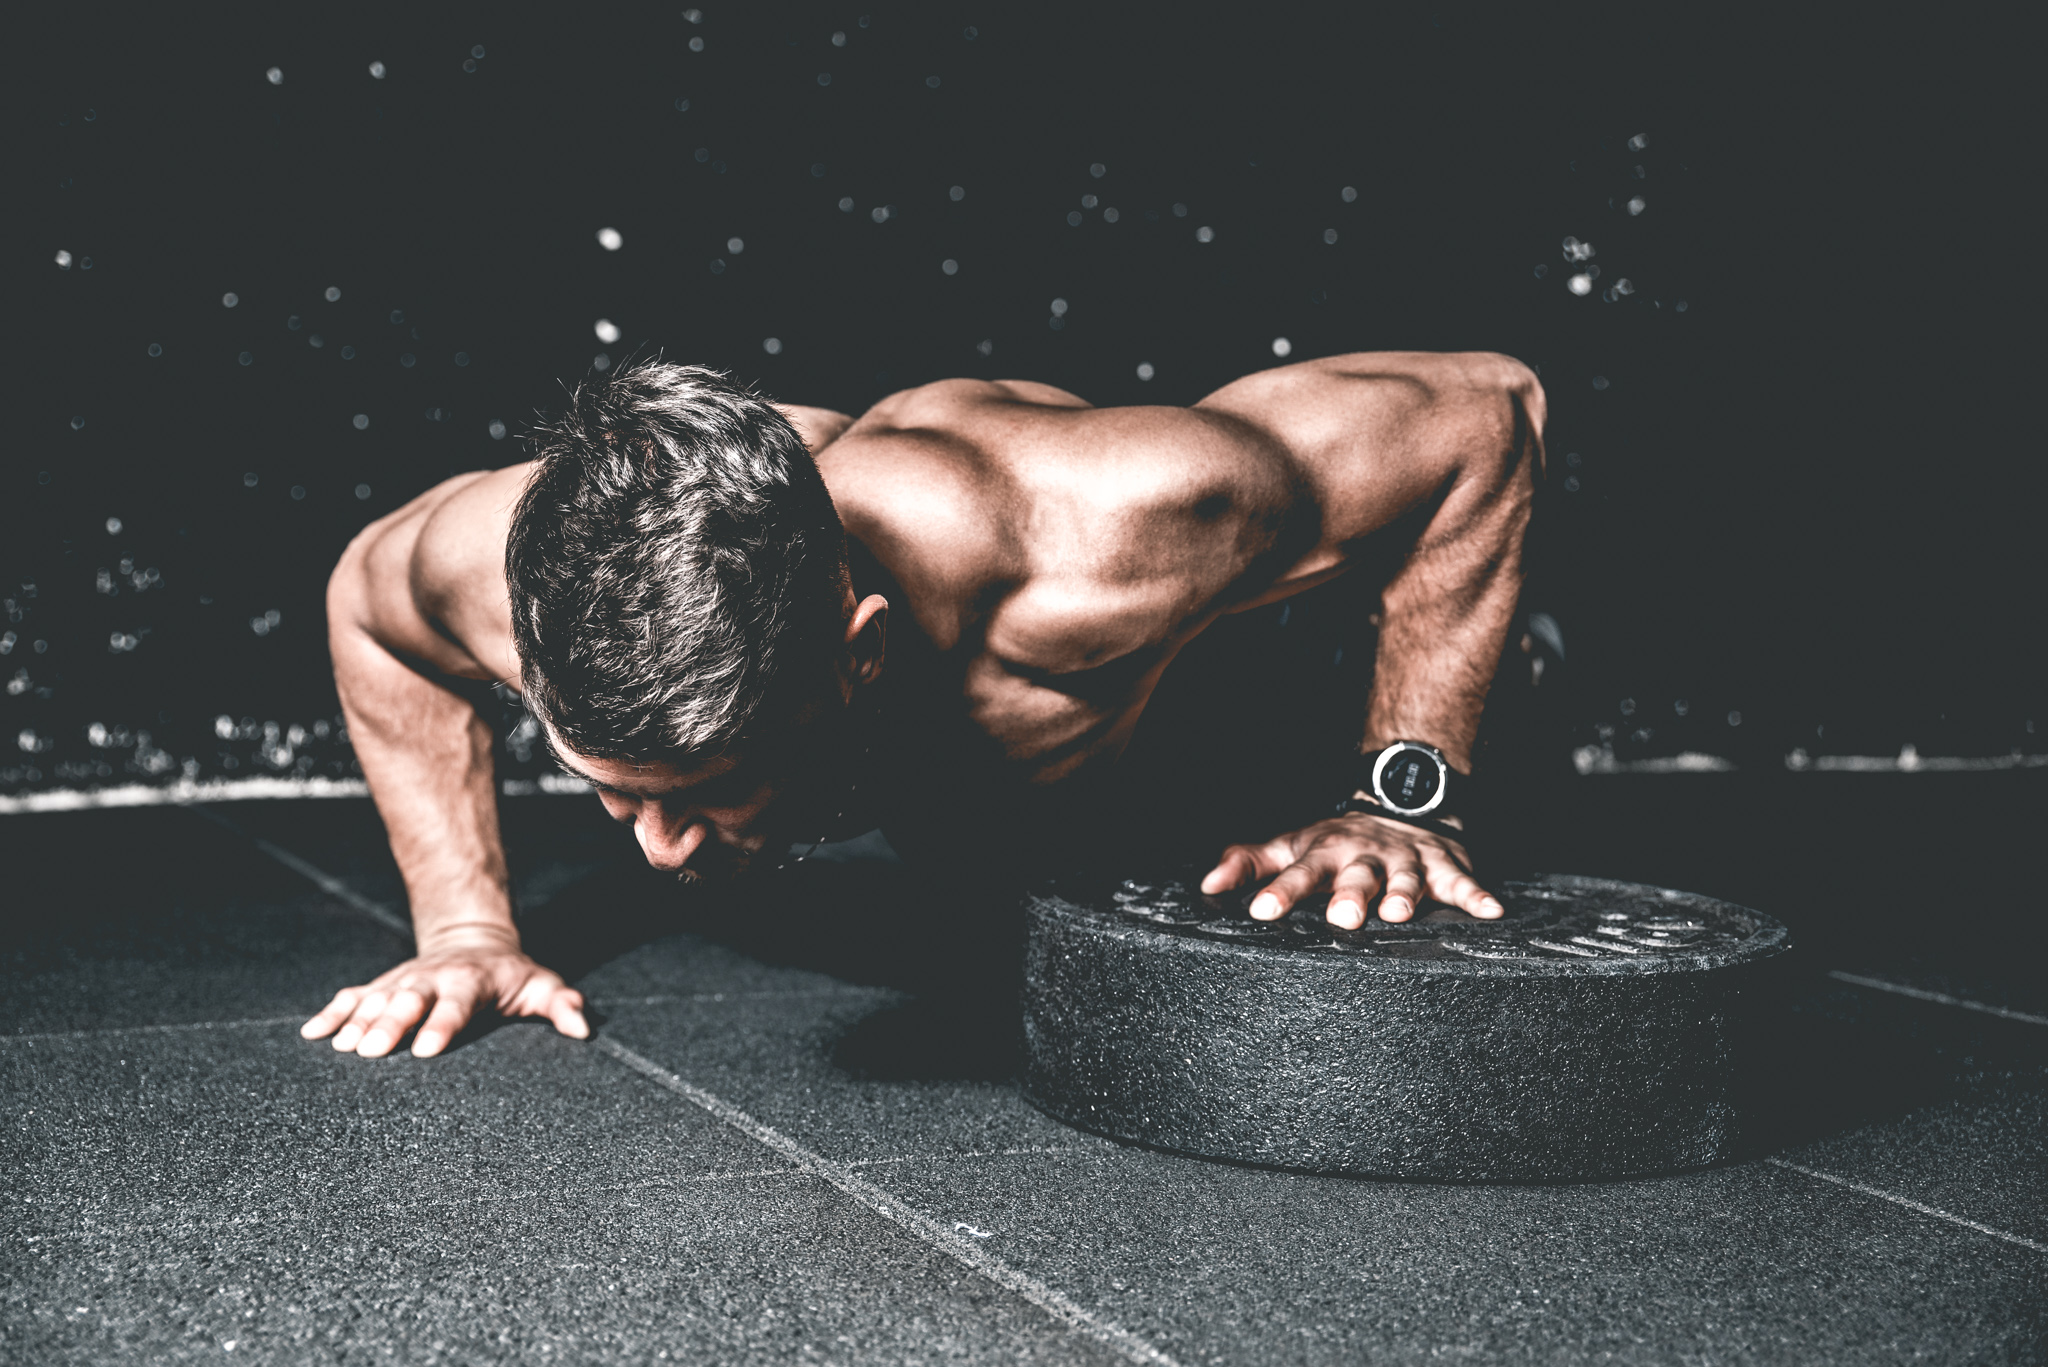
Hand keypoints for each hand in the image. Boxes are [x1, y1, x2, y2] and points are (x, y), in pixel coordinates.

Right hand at [300, 928, 588, 1058]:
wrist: (474, 940)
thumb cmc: (511, 976)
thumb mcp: (542, 985)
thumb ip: (561, 1005)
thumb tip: (582, 1028)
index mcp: (471, 982)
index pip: (456, 1004)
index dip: (442, 1025)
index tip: (426, 1050)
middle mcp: (432, 979)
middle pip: (408, 1001)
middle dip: (389, 1023)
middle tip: (370, 1051)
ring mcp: (402, 981)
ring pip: (376, 999)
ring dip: (356, 1021)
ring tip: (340, 1046)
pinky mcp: (381, 986)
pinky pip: (352, 997)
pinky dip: (331, 1013)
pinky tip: (312, 1034)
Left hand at [1200, 809, 1502, 929]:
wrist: (1397, 806)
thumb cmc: (1333, 841)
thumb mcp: (1289, 845)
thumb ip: (1248, 863)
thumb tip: (1207, 884)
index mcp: (1323, 853)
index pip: (1296, 872)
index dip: (1279, 892)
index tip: (1260, 912)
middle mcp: (1365, 856)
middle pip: (1356, 877)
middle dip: (1350, 896)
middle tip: (1341, 918)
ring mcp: (1406, 861)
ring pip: (1406, 879)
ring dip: (1405, 895)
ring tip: (1400, 914)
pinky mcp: (1445, 866)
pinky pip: (1463, 883)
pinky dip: (1477, 895)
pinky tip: (1491, 912)